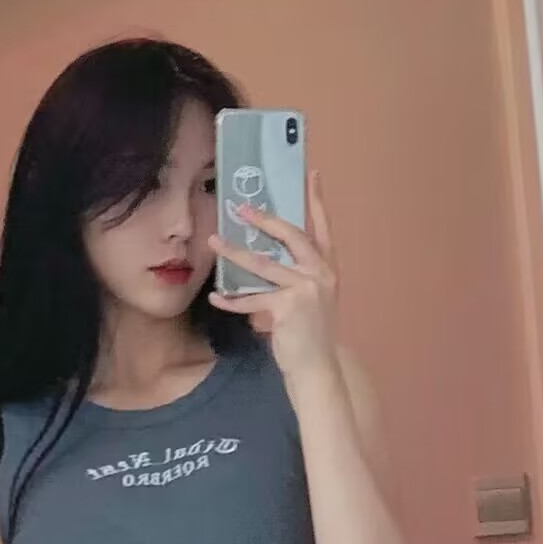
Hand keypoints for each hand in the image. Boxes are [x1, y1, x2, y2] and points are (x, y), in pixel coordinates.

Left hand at [208, 169, 338, 380]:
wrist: (317, 368)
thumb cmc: (310, 335)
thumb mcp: (311, 300)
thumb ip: (296, 277)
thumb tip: (263, 260)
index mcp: (328, 269)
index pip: (323, 228)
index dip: (317, 201)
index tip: (312, 175)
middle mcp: (320, 275)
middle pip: (291, 236)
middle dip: (265, 220)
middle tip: (240, 208)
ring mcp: (306, 290)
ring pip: (263, 264)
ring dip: (235, 252)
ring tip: (214, 241)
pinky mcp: (288, 309)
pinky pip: (252, 300)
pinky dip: (232, 300)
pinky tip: (215, 298)